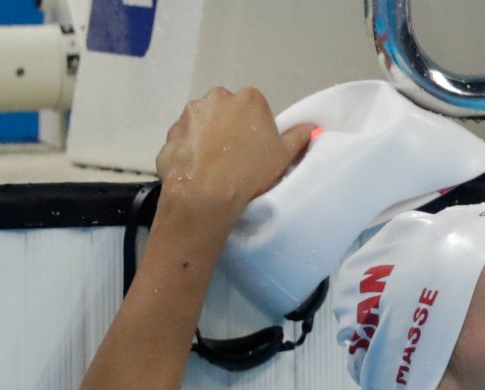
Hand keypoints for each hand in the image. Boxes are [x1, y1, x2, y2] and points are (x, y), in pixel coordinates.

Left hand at [154, 87, 312, 222]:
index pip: (254, 109)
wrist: (206, 196)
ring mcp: (190, 114)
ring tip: (212, 168)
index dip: (254, 130)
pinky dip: (188, 152)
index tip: (254, 150)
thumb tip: (313, 127)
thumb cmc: (251, 173)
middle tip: (233, 158)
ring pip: (201, 124)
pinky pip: (183, 140)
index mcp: (249, 99)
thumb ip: (298, 137)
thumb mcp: (284, 156)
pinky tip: (196, 172)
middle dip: (228, 129)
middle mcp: (217, 97)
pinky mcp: (171, 133)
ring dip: (206, 139)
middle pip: (225, 112)